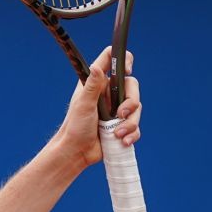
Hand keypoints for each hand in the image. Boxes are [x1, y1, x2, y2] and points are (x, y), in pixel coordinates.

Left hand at [53, 46, 141, 166]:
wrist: (77, 151)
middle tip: (120, 114)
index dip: (123, 60)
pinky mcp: (122, 124)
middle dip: (131, 102)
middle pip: (133, 86)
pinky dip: (131, 134)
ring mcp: (117, 109)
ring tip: (116, 133)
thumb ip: (91, 86)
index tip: (127, 71)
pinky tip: (121, 141)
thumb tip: (96, 66)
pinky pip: (136, 126)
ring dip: (130, 123)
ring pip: (137, 108)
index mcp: (98, 84)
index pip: (112, 61)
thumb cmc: (75, 127)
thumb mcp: (83, 105)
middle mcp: (109, 94)